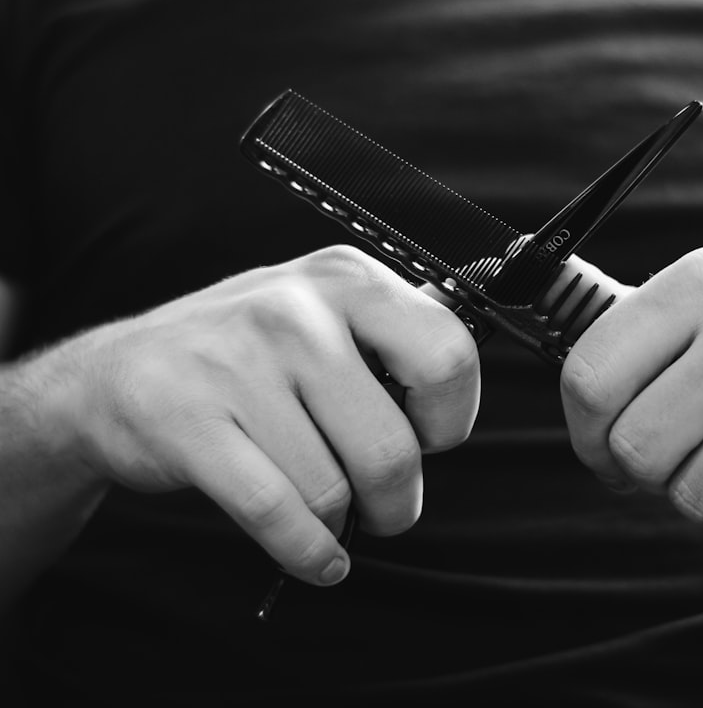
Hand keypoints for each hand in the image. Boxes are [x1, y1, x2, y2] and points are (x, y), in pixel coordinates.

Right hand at [38, 245, 479, 584]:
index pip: (448, 355)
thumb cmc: (243, 353)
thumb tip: (455, 395)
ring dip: (340, 524)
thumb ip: (391, 341)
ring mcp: (237, 362)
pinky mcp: (189, 422)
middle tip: (387, 507)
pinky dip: (307, 551)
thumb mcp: (321, 313)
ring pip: (333, 490)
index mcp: (345, 278)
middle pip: (393, 446)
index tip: (431, 439)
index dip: (451, 418)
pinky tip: (316, 555)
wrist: (116, 375)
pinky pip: (277, 513)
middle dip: (398, 500)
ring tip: (329, 515)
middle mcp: (296, 310)